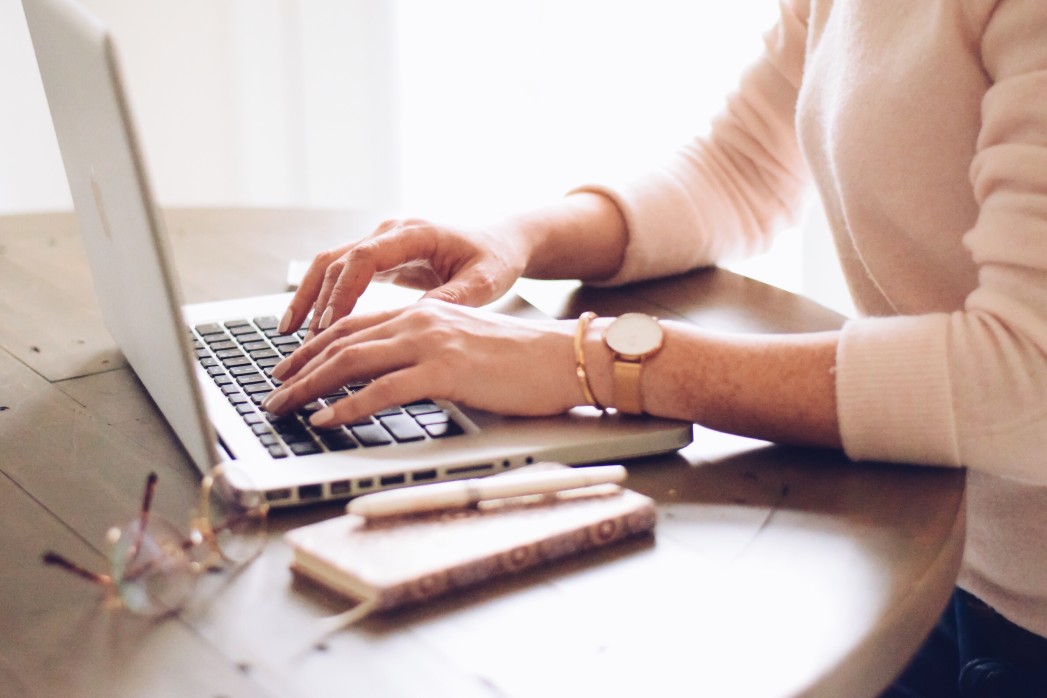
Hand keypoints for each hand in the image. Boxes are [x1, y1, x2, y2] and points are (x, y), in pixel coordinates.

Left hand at [263, 299, 583, 426]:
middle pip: (342, 340)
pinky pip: (383, 389)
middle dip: (299, 369)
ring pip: (352, 360)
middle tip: (273, 393)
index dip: (314, 347)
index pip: (354, 325)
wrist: (563, 358)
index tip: (290, 368)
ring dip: (310, 387)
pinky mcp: (446, 371)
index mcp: (423, 313)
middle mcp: (420, 320)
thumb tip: (394, 380)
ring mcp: (431, 343)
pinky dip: (347, 406)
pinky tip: (326, 420)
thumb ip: (428, 355)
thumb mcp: (464, 348)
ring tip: (283, 409)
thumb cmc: (521, 361)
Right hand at [278, 218, 527, 336]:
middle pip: (337, 260)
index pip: (364, 257)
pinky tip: (309, 328)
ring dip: (308, 298)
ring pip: (330, 266)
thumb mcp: (484, 282)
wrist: (500, 242)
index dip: (344, 292)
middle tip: (304, 342)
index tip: (331, 325)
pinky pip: (340, 276)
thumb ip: (451, 299)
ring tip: (289, 335)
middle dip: (316, 300)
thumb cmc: (495, 258)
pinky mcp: (379, 258)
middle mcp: (391, 232)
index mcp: (415, 233)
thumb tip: (415, 322)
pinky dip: (321, 299)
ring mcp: (381, 243)